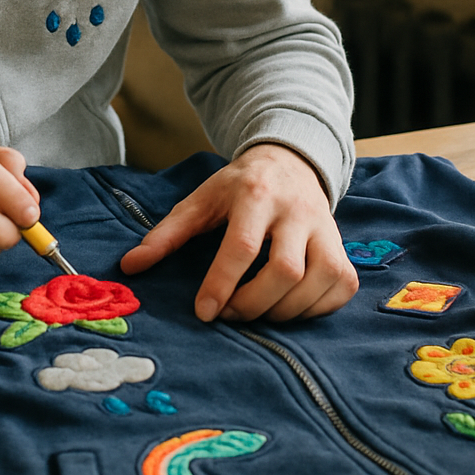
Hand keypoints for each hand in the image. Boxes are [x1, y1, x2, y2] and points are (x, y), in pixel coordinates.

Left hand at [119, 143, 356, 322]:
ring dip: (284, 311)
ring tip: (256, 311)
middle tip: (230, 313)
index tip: (204, 313)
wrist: (290, 161)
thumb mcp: (200, 200)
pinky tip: (288, 307)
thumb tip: (130, 266)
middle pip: (285, 271)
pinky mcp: (344, 247)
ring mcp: (326, 228)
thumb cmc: (239, 186)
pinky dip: (316, 309)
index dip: (222, 284)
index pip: (242, 246)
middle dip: (253, 303)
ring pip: (319, 281)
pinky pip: (341, 287)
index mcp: (255, 194)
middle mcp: (297, 210)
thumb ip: (166, 233)